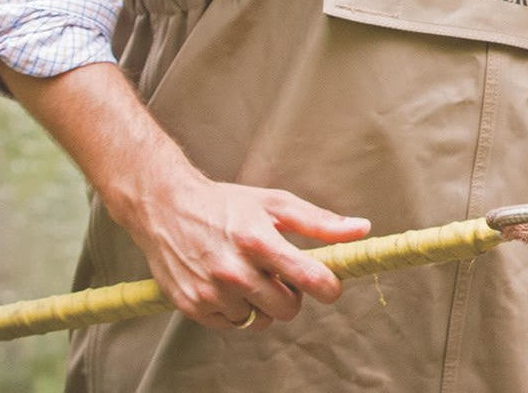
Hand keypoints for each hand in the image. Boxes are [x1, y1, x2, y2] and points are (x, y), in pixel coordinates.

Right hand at [121, 172, 371, 330]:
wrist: (165, 207)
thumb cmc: (225, 204)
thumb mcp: (274, 203)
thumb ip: (320, 222)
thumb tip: (362, 230)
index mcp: (258, 240)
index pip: (310, 278)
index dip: (329, 287)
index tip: (330, 286)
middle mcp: (233, 270)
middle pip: (288, 308)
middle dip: (292, 295)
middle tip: (280, 275)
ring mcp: (211, 291)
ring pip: (260, 320)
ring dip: (261, 303)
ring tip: (248, 275)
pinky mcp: (192, 306)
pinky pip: (232, 325)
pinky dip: (236, 310)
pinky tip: (227, 285)